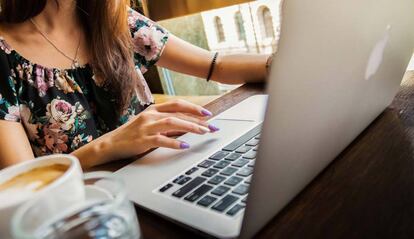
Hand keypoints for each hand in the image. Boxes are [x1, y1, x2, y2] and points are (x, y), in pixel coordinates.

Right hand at [101, 99, 218, 159]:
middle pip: (178, 113)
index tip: (208, 114)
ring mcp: (146, 127)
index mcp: (153, 110)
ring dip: (190, 127)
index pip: (177, 104)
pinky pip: (161, 140)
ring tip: (203, 133)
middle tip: (212, 126)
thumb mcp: (149, 125)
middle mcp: (150, 115)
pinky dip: (175, 142)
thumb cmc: (131, 135)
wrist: (110, 144)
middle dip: (198, 119)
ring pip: (172, 123)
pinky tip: (185, 146)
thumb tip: (187, 126)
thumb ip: (166, 123)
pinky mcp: (142, 140)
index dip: (193, 108)